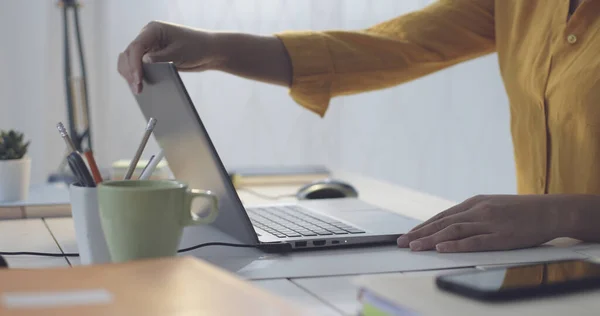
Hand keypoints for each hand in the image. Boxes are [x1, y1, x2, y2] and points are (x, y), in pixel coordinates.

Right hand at [117, 21, 221, 93]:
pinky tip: (140, 87)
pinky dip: (137, 76)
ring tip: (138, 90)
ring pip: (129, 61)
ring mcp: (148, 47)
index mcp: (153, 30)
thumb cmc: (197, 47)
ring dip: (130, 75)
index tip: (138, 79)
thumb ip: (161, 58)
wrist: (209, 50)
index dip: (134, 64)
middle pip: (128, 54)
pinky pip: (138, 67)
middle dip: (130, 72)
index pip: (136, 47)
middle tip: (137, 89)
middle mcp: (147, 37)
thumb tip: (143, 62)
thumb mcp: (179, 52)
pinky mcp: (151, 58)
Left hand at [396, 194, 570, 252]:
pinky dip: (455, 245)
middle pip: (443, 223)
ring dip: (430, 239)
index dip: (423, 226)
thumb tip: (451, 224)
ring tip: (414, 247)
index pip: (442, 216)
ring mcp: (489, 223)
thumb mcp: (492, 206)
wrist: (550, 211)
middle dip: (420, 233)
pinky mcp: (500, 236)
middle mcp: (478, 210)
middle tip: (401, 242)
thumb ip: (472, 214)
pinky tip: (441, 248)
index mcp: (475, 202)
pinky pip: (474, 241)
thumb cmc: (521, 210)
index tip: (408, 234)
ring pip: (453, 231)